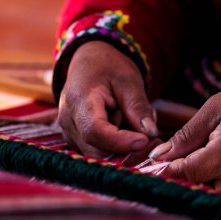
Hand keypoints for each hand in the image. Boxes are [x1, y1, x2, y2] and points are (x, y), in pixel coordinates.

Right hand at [58, 41, 157, 156]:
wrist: (90, 63)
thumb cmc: (108, 68)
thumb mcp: (129, 81)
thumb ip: (138, 107)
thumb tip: (150, 134)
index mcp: (79, 101)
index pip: (95, 131)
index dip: (120, 141)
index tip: (144, 141)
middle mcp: (69, 121)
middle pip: (97, 149)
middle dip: (127, 148)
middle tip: (151, 136)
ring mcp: (71, 133)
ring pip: (100, 154)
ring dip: (125, 146)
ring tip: (138, 122)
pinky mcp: (78, 140)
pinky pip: (100, 151)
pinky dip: (119, 145)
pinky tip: (128, 127)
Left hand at [149, 74, 220, 194]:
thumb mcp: (213, 111)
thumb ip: (185, 137)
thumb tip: (159, 157)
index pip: (188, 174)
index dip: (170, 169)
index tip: (160, 162)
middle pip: (200, 190)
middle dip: (186, 178)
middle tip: (181, 160)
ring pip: (213, 193)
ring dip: (201, 179)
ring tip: (202, 156)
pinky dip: (216, 179)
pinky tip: (217, 161)